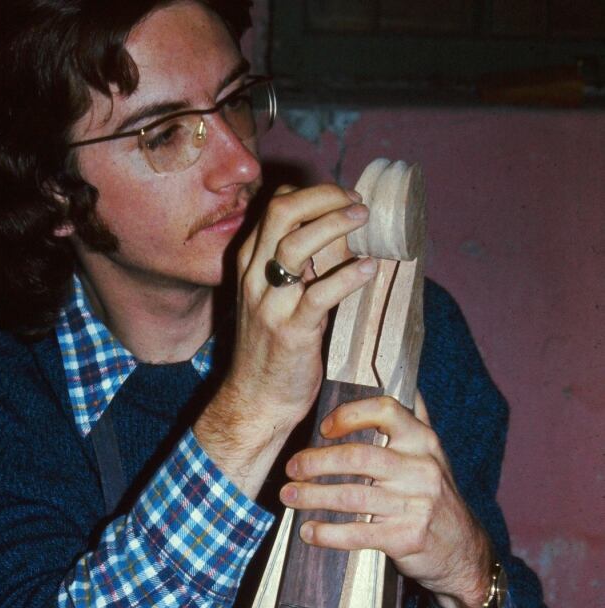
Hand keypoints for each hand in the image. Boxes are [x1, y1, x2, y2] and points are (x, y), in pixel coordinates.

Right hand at [194, 184, 376, 498]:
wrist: (256, 402)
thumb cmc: (272, 351)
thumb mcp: (275, 299)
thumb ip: (296, 269)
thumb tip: (340, 237)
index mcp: (250, 265)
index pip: (276, 206)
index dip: (312, 193)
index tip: (343, 199)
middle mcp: (254, 278)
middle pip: (282, 213)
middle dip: (324, 197)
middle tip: (358, 204)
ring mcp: (270, 305)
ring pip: (296, 246)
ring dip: (335, 225)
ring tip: (364, 221)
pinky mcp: (290, 333)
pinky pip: (318, 295)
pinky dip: (347, 277)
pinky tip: (369, 269)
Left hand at [279, 392, 495, 607]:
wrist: (463, 549)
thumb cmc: (435, 497)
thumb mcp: (432, 455)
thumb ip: (413, 420)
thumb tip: (395, 377)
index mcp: (423, 441)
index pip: (386, 411)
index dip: (349, 415)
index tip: (323, 427)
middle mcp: (420, 468)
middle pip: (358, 457)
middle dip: (316, 462)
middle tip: (291, 468)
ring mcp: (415, 504)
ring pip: (352, 496)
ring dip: (312, 496)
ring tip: (288, 496)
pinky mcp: (406, 538)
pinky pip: (357, 533)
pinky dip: (327, 533)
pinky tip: (309, 531)